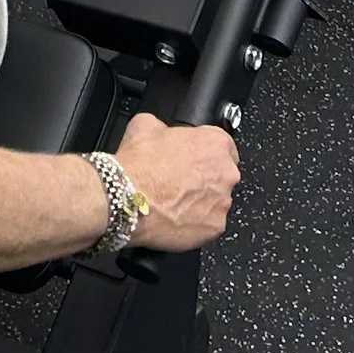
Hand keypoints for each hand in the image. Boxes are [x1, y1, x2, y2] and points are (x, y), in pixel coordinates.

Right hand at [115, 109, 239, 251]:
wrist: (128, 200)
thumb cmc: (139, 166)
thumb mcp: (145, 125)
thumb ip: (165, 126)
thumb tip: (162, 131)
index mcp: (214, 142)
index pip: (223, 144)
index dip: (204, 151)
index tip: (193, 159)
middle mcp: (225, 172)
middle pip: (222, 174)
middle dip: (205, 178)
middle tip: (180, 181)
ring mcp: (222, 202)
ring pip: (217, 200)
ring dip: (202, 201)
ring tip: (175, 202)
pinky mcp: (215, 227)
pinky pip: (210, 224)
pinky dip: (196, 223)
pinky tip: (177, 217)